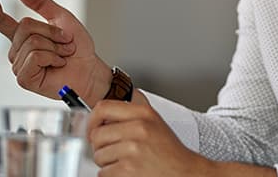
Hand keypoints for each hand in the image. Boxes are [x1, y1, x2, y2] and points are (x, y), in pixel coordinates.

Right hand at [0, 0, 110, 104]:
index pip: (1, 21)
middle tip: (65, 42)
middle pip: (25, 26)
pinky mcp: (24, 78)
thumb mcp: (61, 17)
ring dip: (55, 46)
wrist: (89, 69)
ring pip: (32, 42)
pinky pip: (35, 56)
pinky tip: (57, 64)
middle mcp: (17, 50)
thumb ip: (40, 2)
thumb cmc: (77, 48)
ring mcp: (19, 65)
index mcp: (23, 35)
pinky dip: (52, 57)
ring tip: (63, 55)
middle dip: (51, 32)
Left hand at [88, 100, 213, 176]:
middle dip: (100, 147)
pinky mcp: (127, 169)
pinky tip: (126, 172)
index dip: (92, 120)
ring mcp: (132, 149)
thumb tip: (100, 119)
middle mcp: (138, 128)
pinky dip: (111, 176)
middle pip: (96, 135)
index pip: (103, 107)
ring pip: (98, 156)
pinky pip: (103, 173)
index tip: (92, 129)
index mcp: (143, 113)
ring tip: (125, 163)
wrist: (185, 173)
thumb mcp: (153, 123)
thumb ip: (129, 116)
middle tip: (113, 152)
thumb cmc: (169, 152)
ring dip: (107, 163)